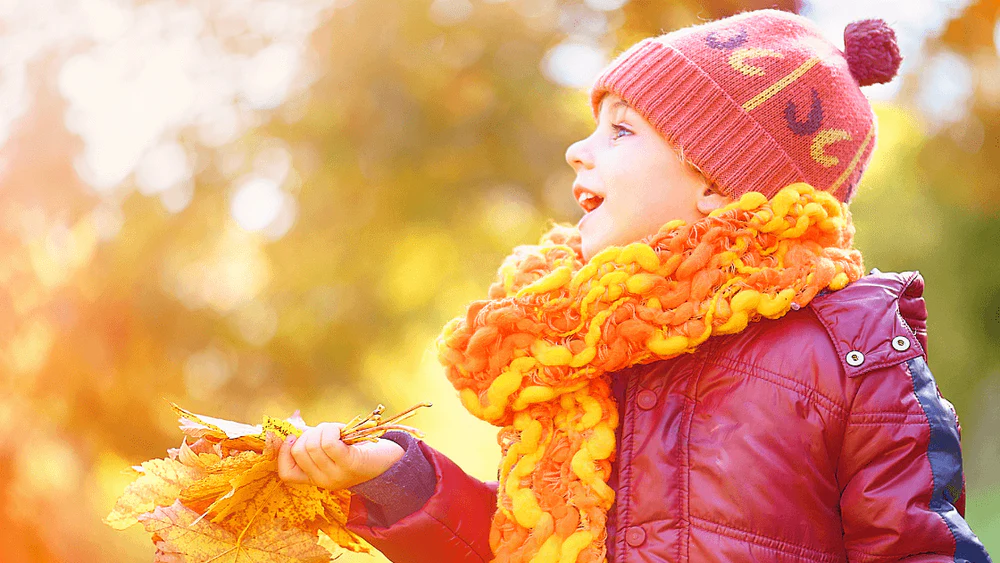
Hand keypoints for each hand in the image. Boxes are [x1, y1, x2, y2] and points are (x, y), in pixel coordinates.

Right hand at [277, 422, 404, 489]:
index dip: (283, 453)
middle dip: (309, 433)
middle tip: (326, 431)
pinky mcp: (349, 464)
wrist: (388, 461)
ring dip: (322, 429)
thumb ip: (310, 442)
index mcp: (315, 480)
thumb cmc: (356, 450)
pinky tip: (340, 429)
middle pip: (299, 451)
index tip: (293, 436)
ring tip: (336, 430)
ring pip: (312, 445)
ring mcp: (336, 475)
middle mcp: (323, 482)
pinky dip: (331, 429)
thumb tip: (287, 429)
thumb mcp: (330, 450)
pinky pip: (328, 443)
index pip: (286, 474)